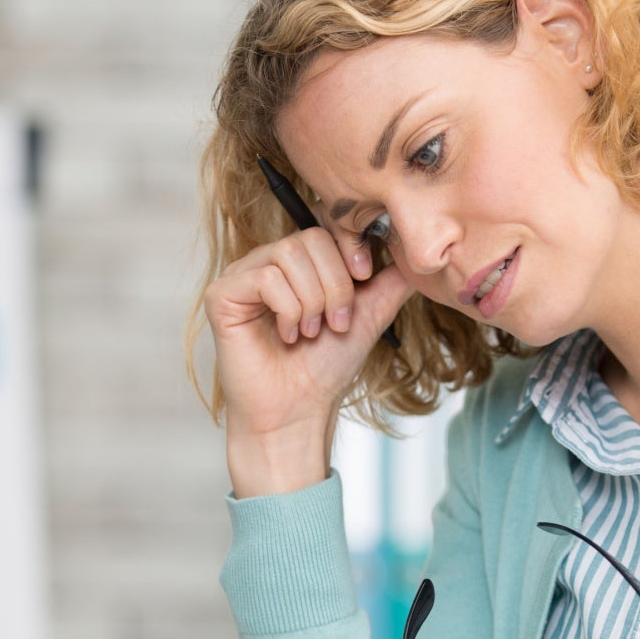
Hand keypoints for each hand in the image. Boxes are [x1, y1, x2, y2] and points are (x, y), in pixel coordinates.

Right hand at [203, 226, 413, 494]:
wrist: (299, 410)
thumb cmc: (326, 367)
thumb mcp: (368, 315)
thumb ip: (391, 281)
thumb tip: (417, 252)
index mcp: (299, 262)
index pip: (328, 229)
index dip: (350, 255)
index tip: (363, 284)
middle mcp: (268, 261)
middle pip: (311, 239)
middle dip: (335, 287)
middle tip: (334, 324)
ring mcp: (243, 275)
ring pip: (289, 256)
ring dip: (312, 302)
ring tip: (310, 333)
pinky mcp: (222, 294)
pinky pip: (266, 278)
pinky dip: (288, 311)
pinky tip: (288, 336)